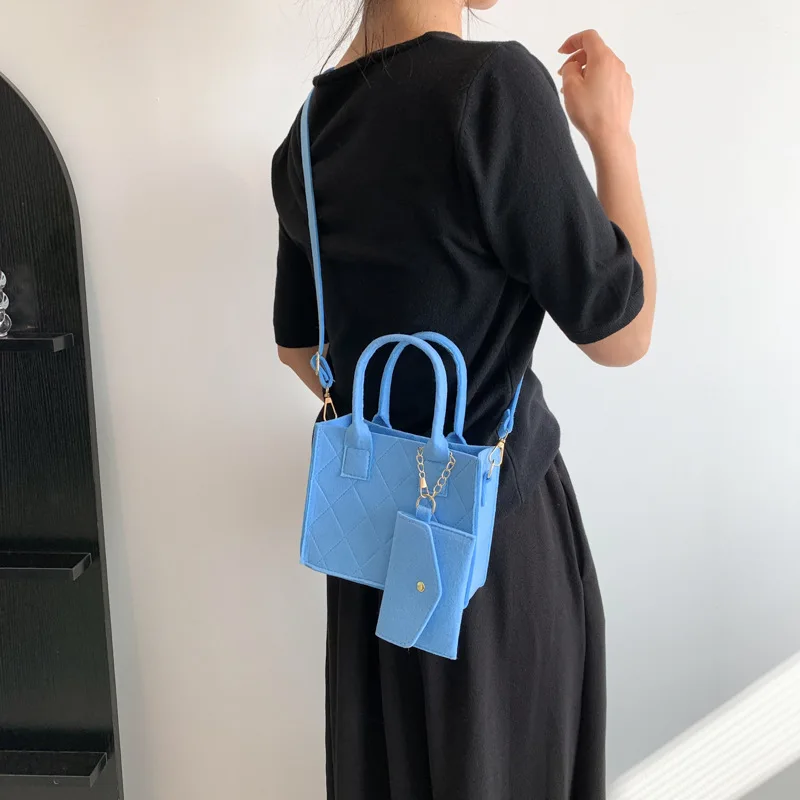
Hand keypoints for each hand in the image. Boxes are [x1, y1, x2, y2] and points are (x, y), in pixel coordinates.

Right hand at [558, 30, 633, 151]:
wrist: (610, 136)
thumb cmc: (590, 113)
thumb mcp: (570, 87)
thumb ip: (569, 68)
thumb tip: (574, 66)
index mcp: (603, 59)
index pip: (588, 37)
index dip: (572, 41)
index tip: (562, 52)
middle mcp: (616, 65)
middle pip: (595, 51)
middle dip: (577, 59)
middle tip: (563, 74)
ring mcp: (623, 78)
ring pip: (602, 67)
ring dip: (586, 72)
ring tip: (573, 90)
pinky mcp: (625, 91)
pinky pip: (609, 79)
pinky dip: (596, 82)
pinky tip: (587, 98)